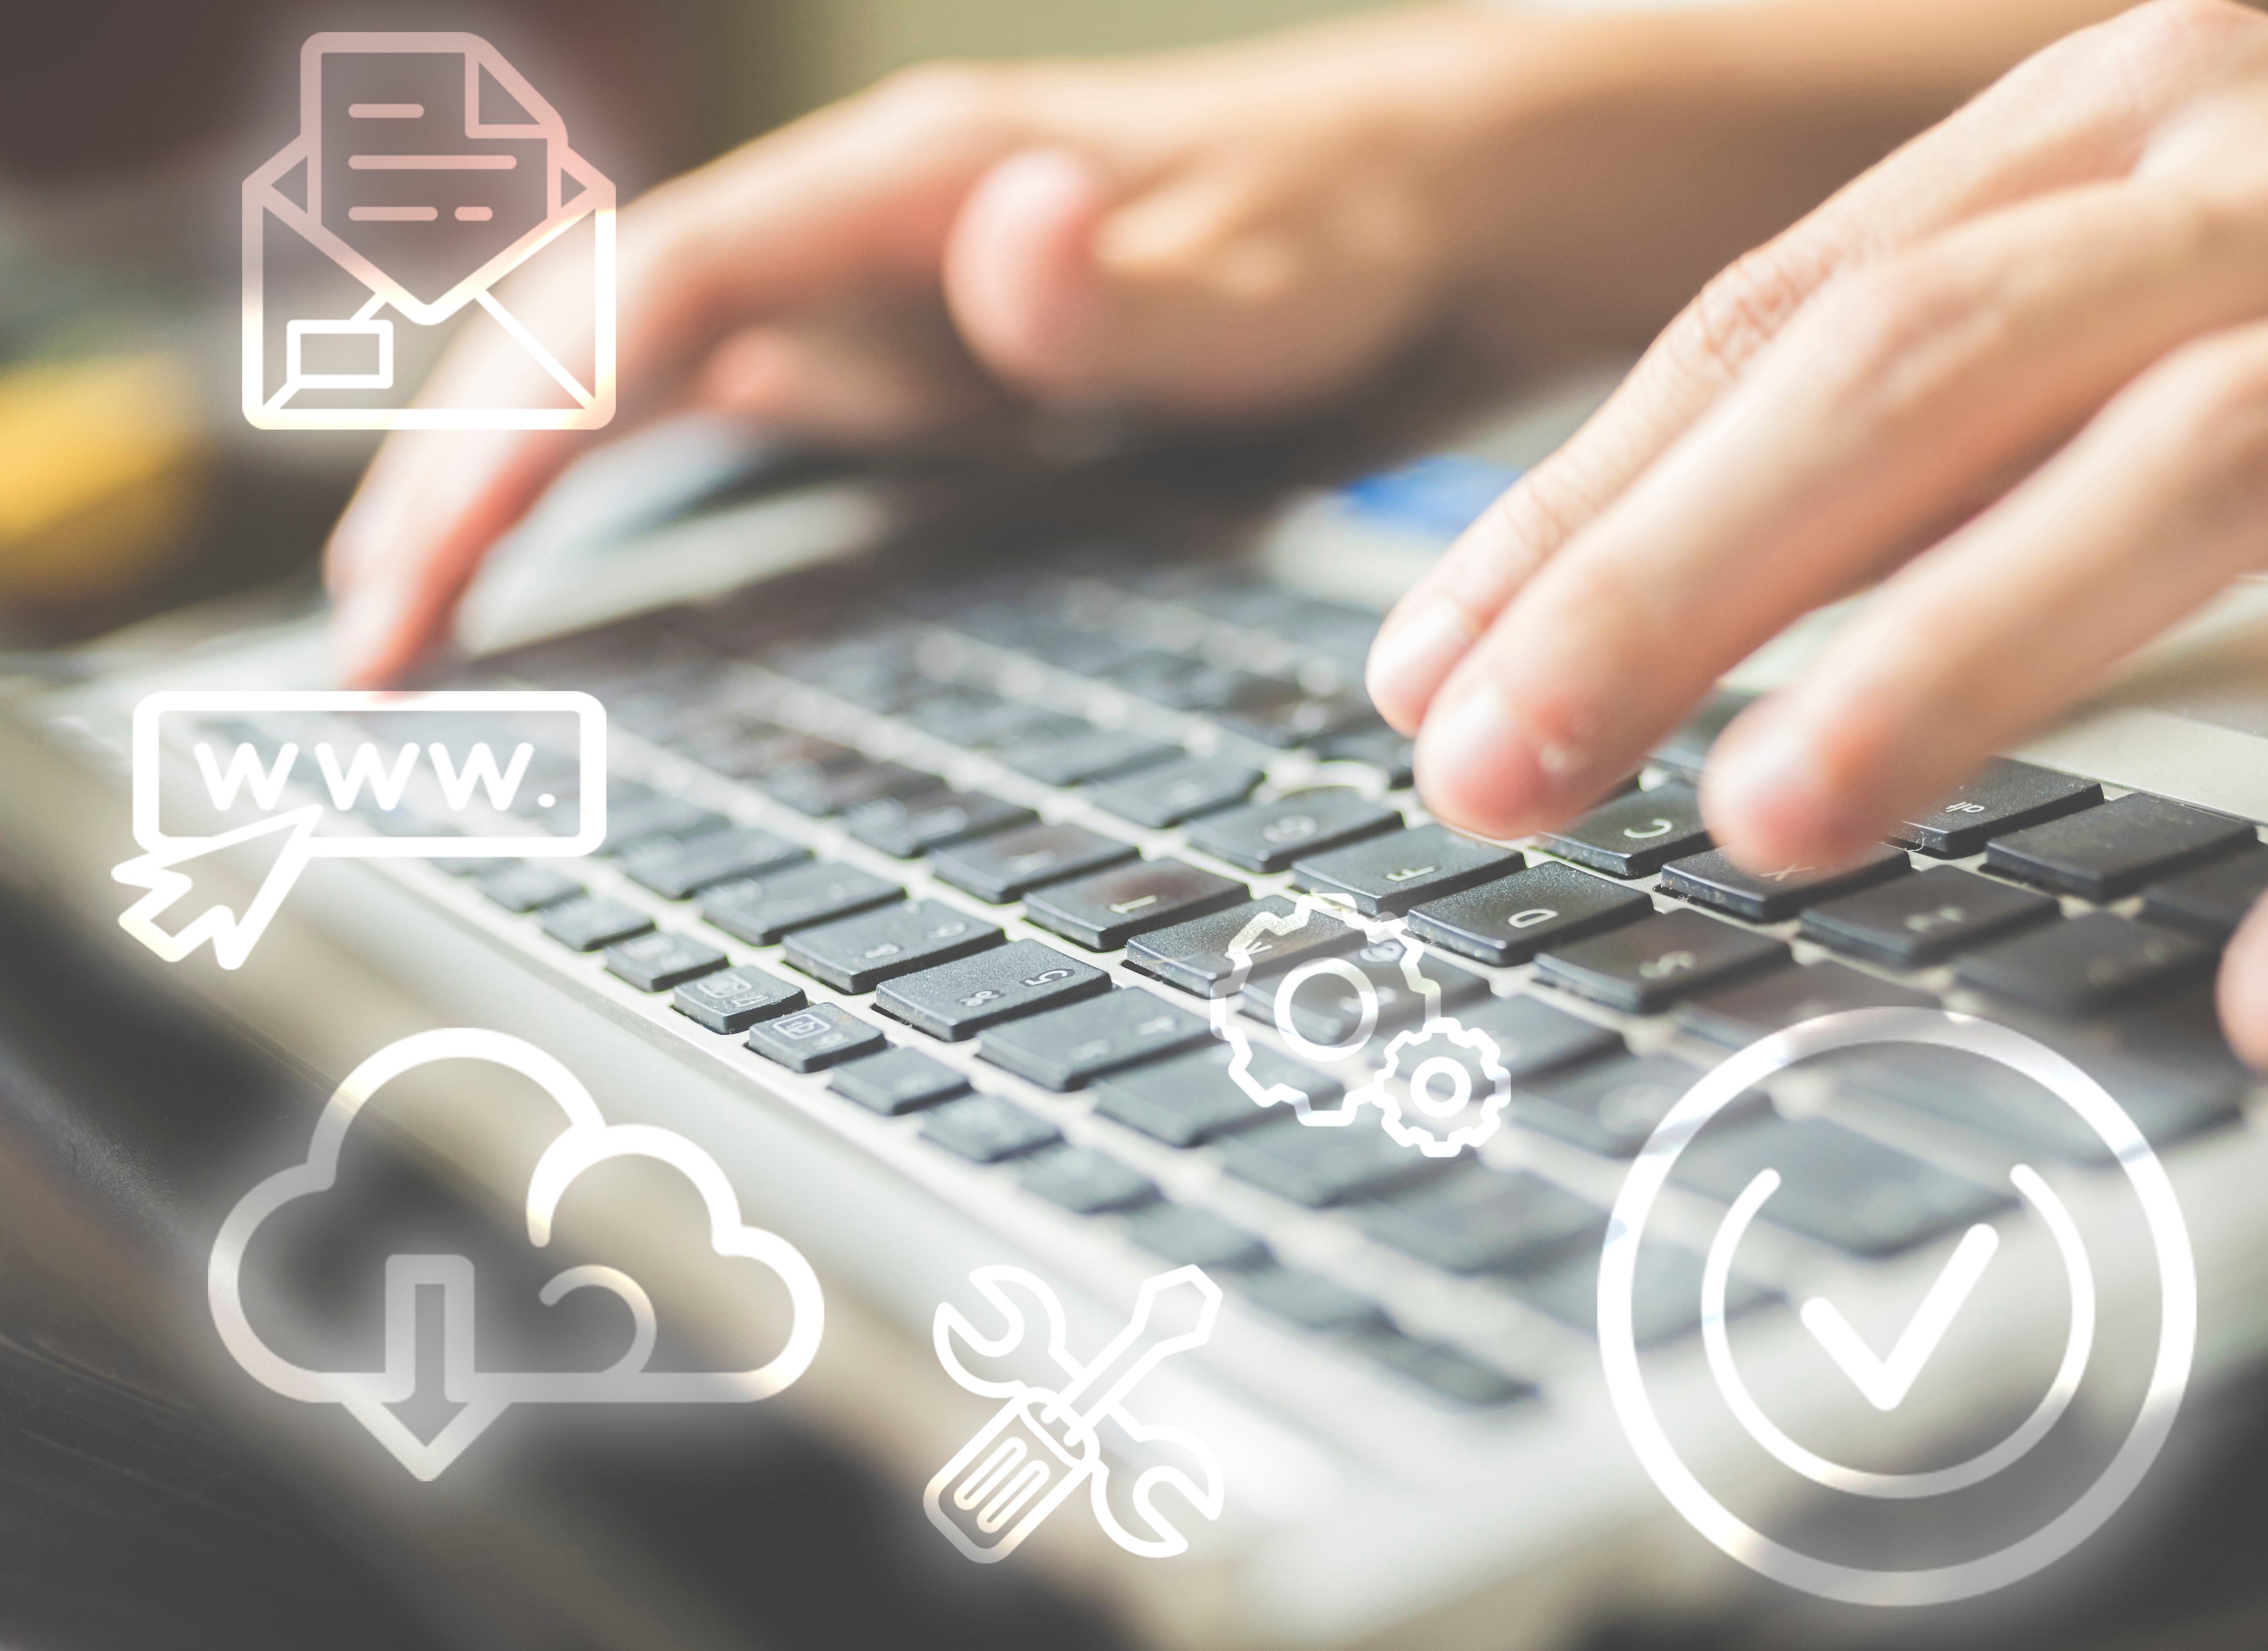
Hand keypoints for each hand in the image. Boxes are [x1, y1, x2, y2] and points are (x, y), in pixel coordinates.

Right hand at [325, 9, 1560, 684]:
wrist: (1438, 209)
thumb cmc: (1352, 235)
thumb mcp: (1271, 282)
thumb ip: (1123, 293)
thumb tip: (997, 238)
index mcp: (915, 187)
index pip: (649, 297)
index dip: (515, 429)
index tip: (425, 572)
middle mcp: (865, 227)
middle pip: (596, 330)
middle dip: (460, 474)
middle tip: (373, 651)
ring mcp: (879, 292)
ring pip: (633, 371)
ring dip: (511, 485)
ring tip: (417, 628)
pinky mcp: (909, 356)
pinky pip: (722, 413)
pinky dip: (623, 490)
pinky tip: (572, 571)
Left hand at [1369, 0, 2267, 1073]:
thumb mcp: (2112, 307)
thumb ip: (1890, 428)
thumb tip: (1568, 608)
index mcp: (2123, 128)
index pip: (1773, 322)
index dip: (1578, 508)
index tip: (1425, 678)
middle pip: (1916, 369)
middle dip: (1675, 579)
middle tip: (1496, 766)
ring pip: (2186, 464)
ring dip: (1957, 656)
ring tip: (1767, 827)